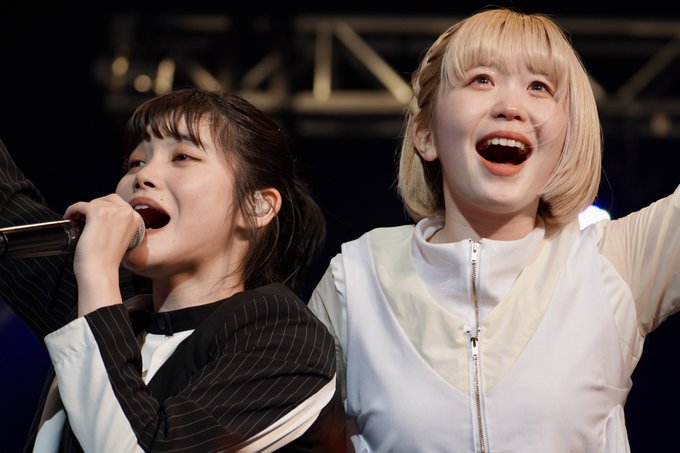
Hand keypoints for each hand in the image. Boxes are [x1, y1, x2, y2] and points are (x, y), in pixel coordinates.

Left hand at [63, 194, 142, 315]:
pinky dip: (72, 210)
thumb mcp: (122, 238)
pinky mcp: (97, 214)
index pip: (120, 204)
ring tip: (76, 218)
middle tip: (85, 218)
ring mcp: (113, 212)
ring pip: (93, 202)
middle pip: (108, 199)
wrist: (101, 271)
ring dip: (83, 210)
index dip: (106, 209)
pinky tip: (69, 217)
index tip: (96, 217)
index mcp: (137, 219)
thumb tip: (104, 215)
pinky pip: (80, 205)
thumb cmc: (108, 260)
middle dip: (96, 206)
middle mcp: (127, 212)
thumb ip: (119, 225)